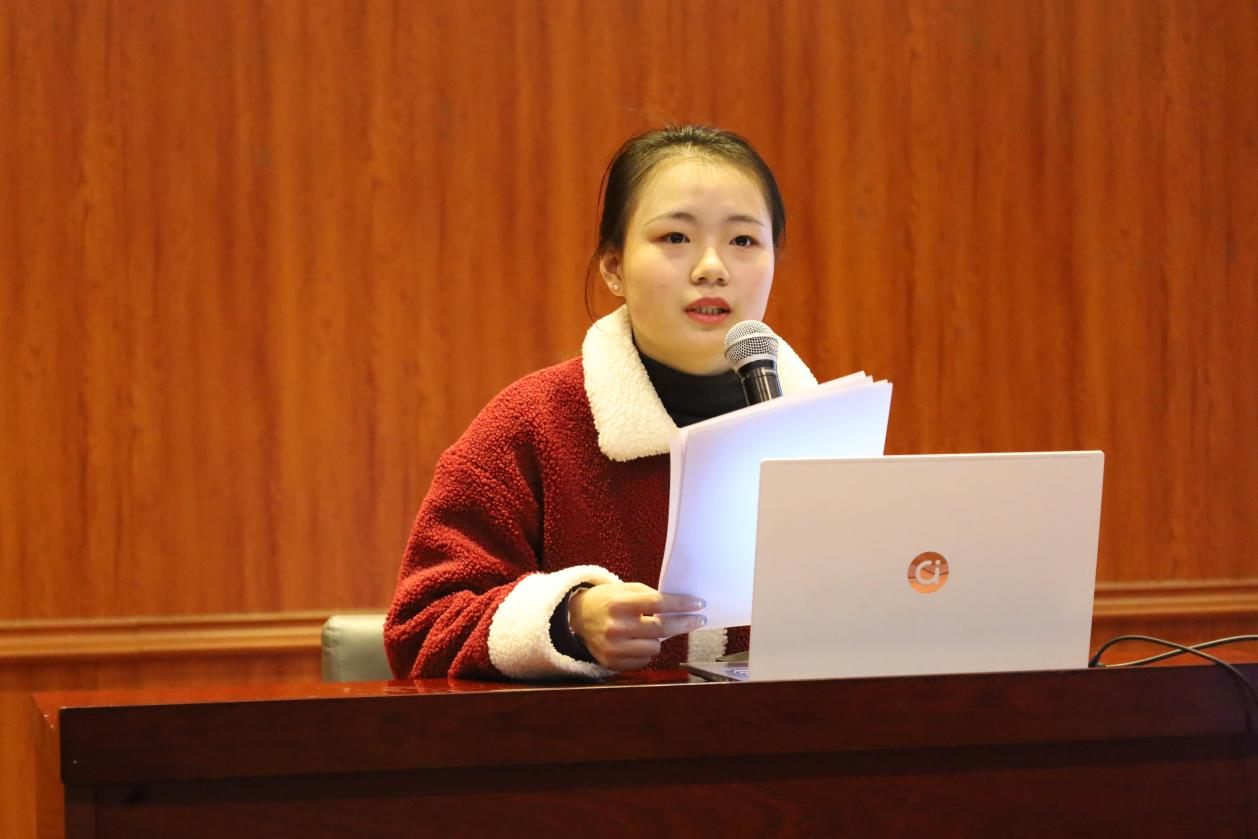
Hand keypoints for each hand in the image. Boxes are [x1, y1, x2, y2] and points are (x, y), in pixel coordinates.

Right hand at [567, 582, 705, 670]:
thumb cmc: (607, 600)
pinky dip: (646, 651)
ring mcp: (613, 648)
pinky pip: (644, 660)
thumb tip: (681, 607)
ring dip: (659, 638)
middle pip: (662, 628)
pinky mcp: (611, 662)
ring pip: (655, 647)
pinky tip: (638, 641)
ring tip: (649, 630)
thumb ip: (650, 596)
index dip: (681, 604)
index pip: (658, 603)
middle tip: (698, 619)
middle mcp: (615, 627)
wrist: (578, 617)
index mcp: (618, 604)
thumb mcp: (625, 589)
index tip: (699, 604)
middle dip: (684, 623)